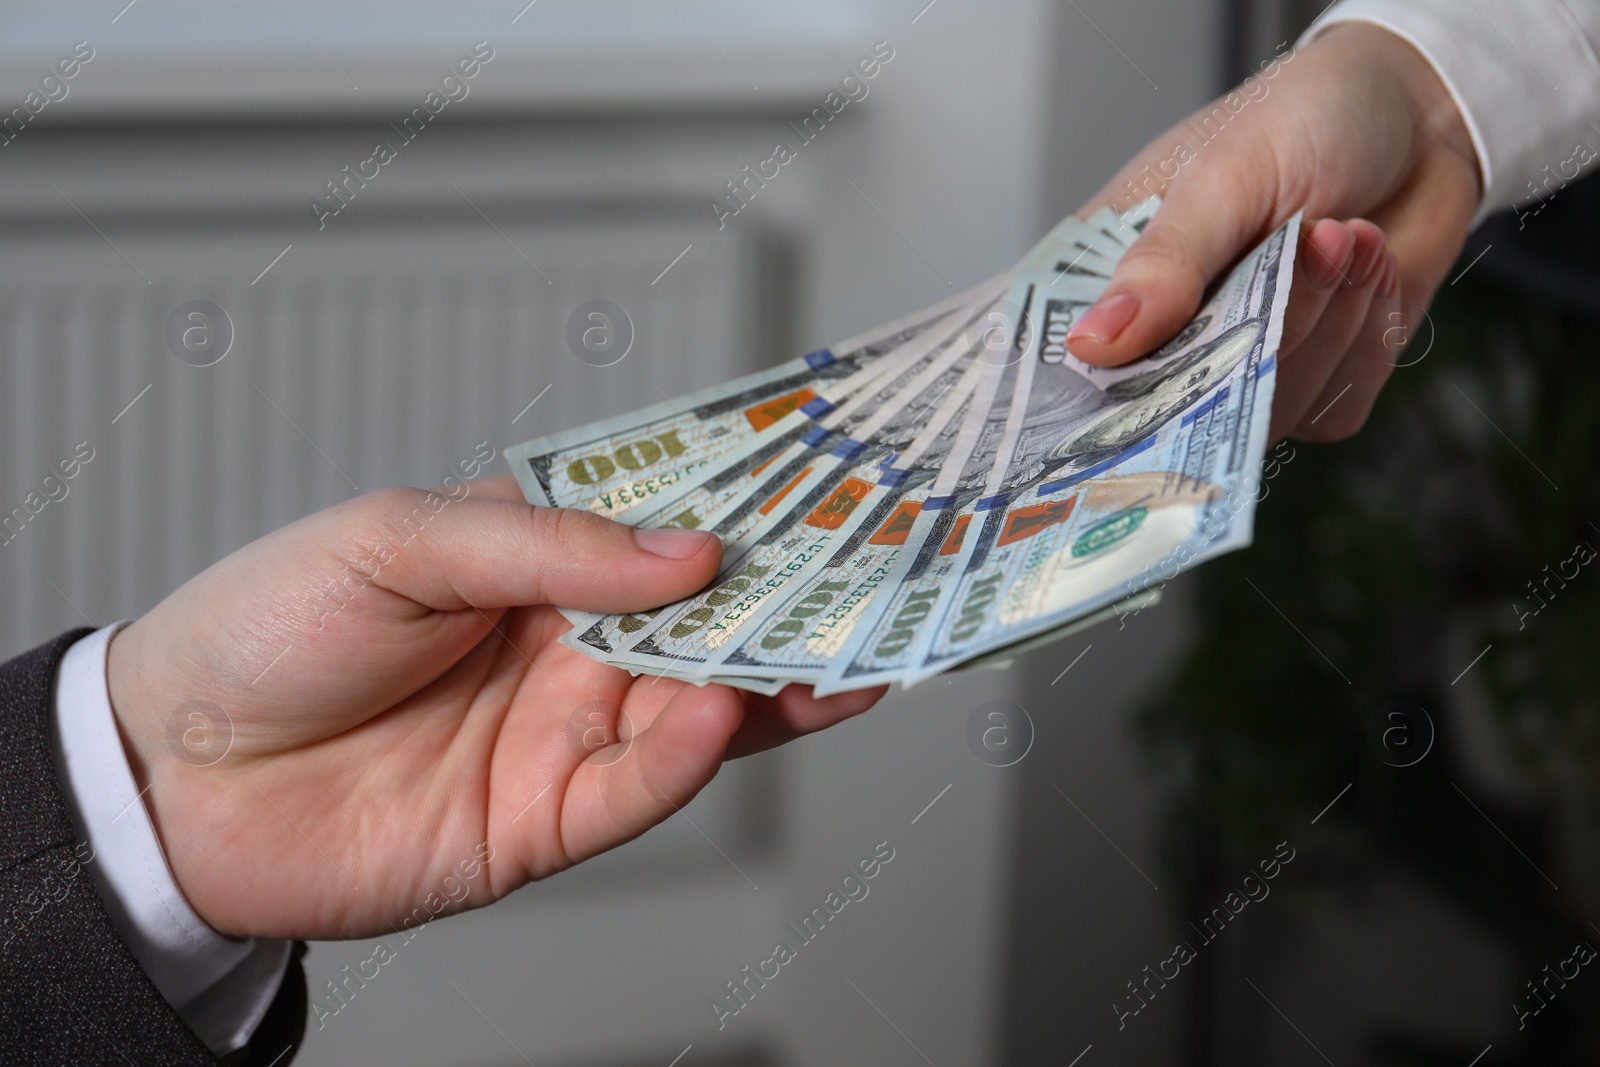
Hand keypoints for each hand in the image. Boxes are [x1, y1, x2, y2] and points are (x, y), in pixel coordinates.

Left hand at [106, 476, 883, 939]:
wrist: (174, 779)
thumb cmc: (265, 630)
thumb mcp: (397, 540)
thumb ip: (548, 547)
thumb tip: (688, 550)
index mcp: (539, 558)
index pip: (670, 525)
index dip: (750, 506)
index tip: (832, 482)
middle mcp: (571, 643)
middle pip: (711, 619)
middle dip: (796, 598)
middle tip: (883, 572)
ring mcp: (568, 732)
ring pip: (704, 706)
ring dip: (778, 682)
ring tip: (847, 650)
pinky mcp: (550, 820)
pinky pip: (643, 788)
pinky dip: (691, 756)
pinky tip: (718, 714)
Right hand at [1067, 23, 1481, 440]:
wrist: (1420, 112)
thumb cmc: (1303, 118)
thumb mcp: (1223, 176)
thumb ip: (1163, 266)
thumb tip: (1091, 343)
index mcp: (1118, 283)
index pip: (1076, 377)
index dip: (1100, 396)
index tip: (1158, 365)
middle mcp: (1173, 341)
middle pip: (1184, 410)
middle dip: (1266, 326)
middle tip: (1313, 236)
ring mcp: (1245, 371)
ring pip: (1269, 412)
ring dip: (1330, 321)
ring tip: (1347, 235)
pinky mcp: (1319, 386)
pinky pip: (1334, 411)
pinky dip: (1367, 342)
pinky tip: (1370, 273)